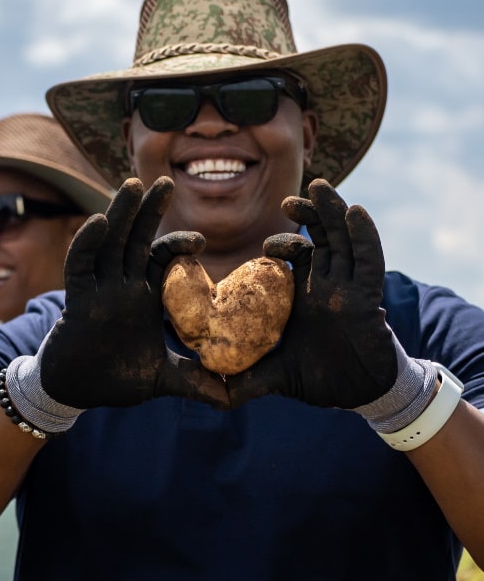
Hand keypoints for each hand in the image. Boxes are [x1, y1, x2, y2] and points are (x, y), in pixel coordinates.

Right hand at [40, 176, 228, 409]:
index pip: (163, 258)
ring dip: (120, 213)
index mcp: (146, 296)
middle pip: (137, 238)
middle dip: (149, 210)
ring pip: (110, 242)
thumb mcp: (164, 378)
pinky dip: (88, 243)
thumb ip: (195, 382)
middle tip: (166, 181)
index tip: (201, 240)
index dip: (179, 244)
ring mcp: (99, 289)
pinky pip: (80, 264)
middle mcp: (123, 285)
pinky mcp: (76, 299)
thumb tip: (232, 398)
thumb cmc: (118, 378)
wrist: (78, 392)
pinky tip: (99, 222)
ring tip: (132, 184)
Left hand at [227, 179, 397, 408]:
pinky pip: (369, 260)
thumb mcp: (276, 377)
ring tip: (320, 186)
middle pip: (321, 237)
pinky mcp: (369, 297)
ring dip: (333, 212)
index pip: (296, 255)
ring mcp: (349, 287)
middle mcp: (327, 284)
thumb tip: (210, 392)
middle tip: (289, 199)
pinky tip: (355, 212)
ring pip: (343, 240)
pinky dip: (364, 236)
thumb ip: (245, 380)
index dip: (284, 243)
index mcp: (304, 294)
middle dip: (309, 213)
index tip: (265, 245)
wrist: (358, 395)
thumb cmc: (320, 379)